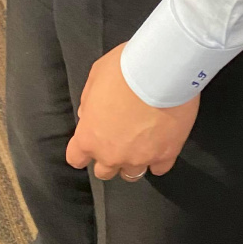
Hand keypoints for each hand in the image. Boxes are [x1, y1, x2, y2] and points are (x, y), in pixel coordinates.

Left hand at [66, 44, 199, 180]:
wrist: (161, 70)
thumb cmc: (124, 69)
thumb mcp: (96, 76)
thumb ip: (89, 100)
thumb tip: (88, 115)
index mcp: (89, 137)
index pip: (76, 158)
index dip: (84, 150)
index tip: (93, 140)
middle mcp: (111, 154)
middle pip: (104, 172)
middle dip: (110, 157)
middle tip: (121, 137)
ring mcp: (139, 157)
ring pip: (132, 174)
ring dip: (133, 161)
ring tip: (143, 143)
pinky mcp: (166, 154)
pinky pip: (160, 168)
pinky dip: (160, 158)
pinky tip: (163, 144)